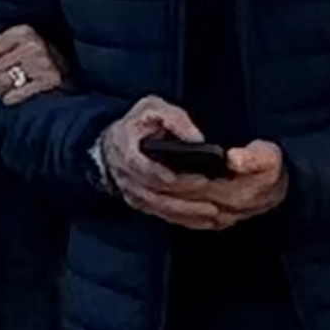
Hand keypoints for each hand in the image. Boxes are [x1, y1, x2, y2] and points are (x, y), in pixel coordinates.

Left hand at [0, 25, 68, 105]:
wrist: (69, 72)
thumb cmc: (32, 59)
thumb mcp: (10, 45)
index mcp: (21, 32)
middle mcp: (33, 44)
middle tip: (12, 76)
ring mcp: (44, 62)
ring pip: (4, 83)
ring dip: (5, 89)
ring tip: (19, 83)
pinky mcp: (51, 81)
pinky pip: (17, 95)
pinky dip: (14, 98)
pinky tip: (23, 93)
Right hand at [99, 97, 289, 230]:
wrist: (111, 144)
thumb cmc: (136, 124)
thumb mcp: (152, 108)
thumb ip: (175, 119)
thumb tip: (197, 139)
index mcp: (127, 153)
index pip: (152, 173)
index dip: (179, 179)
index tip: (203, 180)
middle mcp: (127, 179)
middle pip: (160, 198)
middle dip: (190, 203)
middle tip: (218, 204)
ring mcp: (133, 195)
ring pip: (164, 211)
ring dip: (190, 215)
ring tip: (216, 214)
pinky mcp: (142, 205)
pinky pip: (165, 216)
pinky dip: (186, 220)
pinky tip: (207, 221)